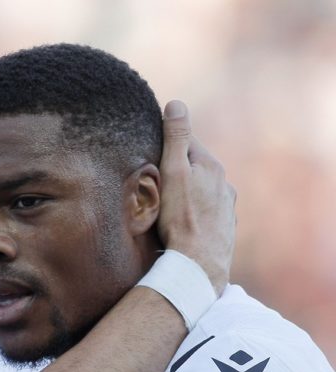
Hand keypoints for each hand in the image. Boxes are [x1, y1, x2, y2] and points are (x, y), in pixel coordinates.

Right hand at [157, 100, 235, 294]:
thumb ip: (175, 138)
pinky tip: (182, 223)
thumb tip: (176, 103)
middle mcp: (224, 183)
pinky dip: (194, 212)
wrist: (199, 263)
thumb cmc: (180, 217)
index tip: (150, 150)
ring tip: (166, 205)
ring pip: (201, 191)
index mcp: (211, 166)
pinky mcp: (224, 227)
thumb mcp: (173, 171)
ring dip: (186, 192)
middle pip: (194, 167)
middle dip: (176, 170)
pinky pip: (206, 212)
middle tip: (154, 181)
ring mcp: (226, 207)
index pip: (186, 142)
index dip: (166, 145)